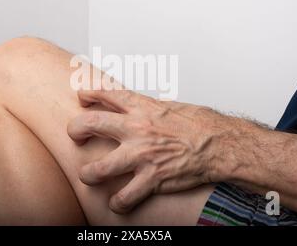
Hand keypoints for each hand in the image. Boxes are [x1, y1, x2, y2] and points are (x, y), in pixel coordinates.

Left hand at [67, 89, 231, 213]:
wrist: (221, 144)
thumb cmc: (200, 124)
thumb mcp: (170, 107)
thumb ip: (147, 108)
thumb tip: (135, 109)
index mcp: (143, 108)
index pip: (107, 94)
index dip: (89, 93)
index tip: (81, 97)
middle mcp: (137, 129)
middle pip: (91, 124)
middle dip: (75, 130)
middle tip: (75, 136)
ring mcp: (142, 155)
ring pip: (99, 169)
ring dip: (89, 174)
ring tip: (89, 176)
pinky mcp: (152, 178)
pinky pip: (125, 196)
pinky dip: (118, 202)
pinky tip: (117, 202)